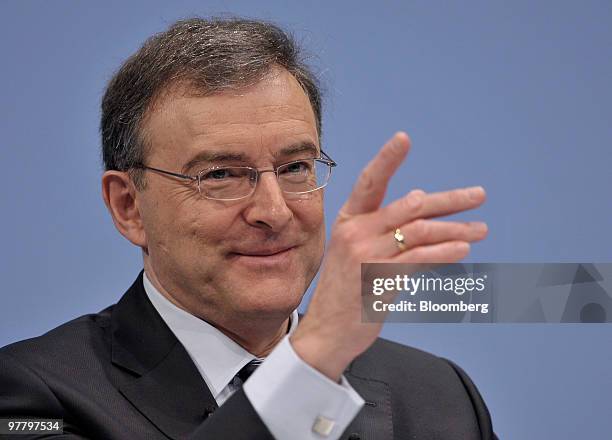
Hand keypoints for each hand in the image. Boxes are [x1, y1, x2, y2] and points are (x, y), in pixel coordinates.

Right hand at [290, 132, 487, 380]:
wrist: (327, 330)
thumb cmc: (346, 290)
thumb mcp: (355, 252)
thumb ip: (385, 231)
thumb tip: (425, 212)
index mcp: (349, 220)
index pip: (370, 182)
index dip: (387, 159)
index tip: (404, 138)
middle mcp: (356, 232)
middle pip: (410, 206)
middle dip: (449, 200)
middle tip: (478, 195)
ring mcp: (367, 255)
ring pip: (421, 231)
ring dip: (456, 229)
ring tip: (481, 230)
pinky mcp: (380, 279)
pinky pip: (419, 259)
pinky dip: (444, 252)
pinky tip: (463, 248)